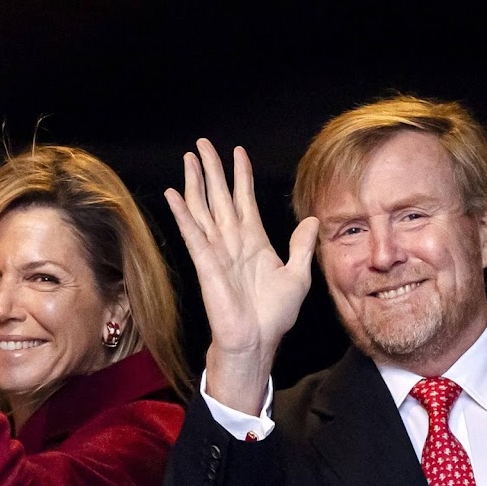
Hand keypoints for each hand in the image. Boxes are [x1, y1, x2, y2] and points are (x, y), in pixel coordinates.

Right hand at [165, 139, 318, 411]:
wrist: (257, 341)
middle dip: (212, 170)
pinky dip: (183, 214)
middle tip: (202, 144)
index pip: (244, 200)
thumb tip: (312, 220)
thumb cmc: (274, 316)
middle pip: (219, 197)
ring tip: (189, 157)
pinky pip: (193, 234)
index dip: (241, 176)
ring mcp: (217, 252)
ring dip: (196, 183)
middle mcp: (233, 243)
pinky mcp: (207, 264)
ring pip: (203, 209)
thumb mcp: (298, 276)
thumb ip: (301, 247)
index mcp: (254, 242)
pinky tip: (174, 194)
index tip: (237, 152)